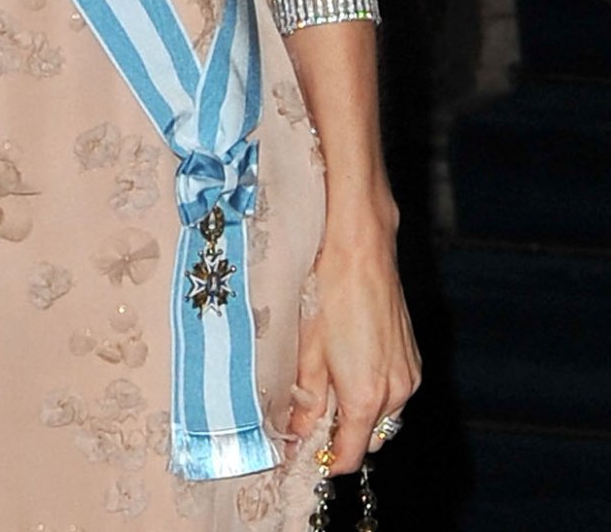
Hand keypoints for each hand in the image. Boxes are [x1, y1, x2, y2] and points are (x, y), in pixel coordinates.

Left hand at [287, 203, 420, 472]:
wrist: (360, 249)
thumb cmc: (329, 292)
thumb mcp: (307, 351)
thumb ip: (305, 401)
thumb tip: (296, 434)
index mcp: (365, 396)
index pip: (350, 456)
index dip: (327, 460)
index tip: (306, 455)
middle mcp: (395, 392)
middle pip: (370, 439)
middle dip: (343, 436)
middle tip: (313, 417)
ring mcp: (409, 375)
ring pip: (384, 417)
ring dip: (361, 414)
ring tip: (331, 385)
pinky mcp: (413, 358)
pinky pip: (395, 393)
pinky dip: (375, 392)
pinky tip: (352, 366)